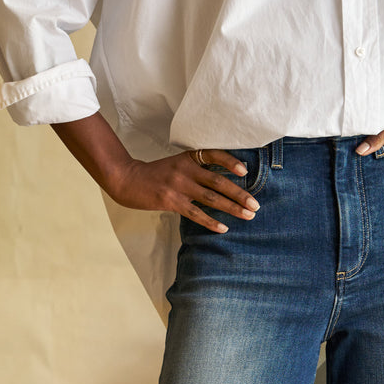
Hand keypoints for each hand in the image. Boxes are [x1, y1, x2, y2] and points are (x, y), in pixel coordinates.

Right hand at [113, 149, 259, 233]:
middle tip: (255, 205)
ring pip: (211, 198)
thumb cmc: (156, 174)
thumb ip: (196, 170)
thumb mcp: (177, 165)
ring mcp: (178, 186)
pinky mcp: (171, 201)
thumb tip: (222, 183)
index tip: (245, 172)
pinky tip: (224, 228)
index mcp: (188, 158)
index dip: (230, 163)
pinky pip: (196, 214)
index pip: (213, 156)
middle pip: (218, 182)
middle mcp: (185, 170)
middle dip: (239, 194)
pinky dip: (211, 222)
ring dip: (232, 208)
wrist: (128, 179)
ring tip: (248, 216)